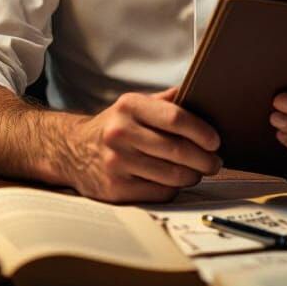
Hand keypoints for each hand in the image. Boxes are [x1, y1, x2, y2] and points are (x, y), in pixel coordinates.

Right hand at [63, 87, 221, 202]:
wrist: (71, 150)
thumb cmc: (113, 126)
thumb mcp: (133, 104)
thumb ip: (165, 100)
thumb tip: (200, 92)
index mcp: (129, 106)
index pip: (175, 118)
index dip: (201, 131)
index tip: (215, 140)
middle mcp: (120, 133)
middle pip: (177, 150)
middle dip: (204, 159)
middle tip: (215, 161)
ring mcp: (116, 163)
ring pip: (172, 175)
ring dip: (193, 175)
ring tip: (198, 171)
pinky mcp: (115, 189)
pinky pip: (160, 193)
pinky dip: (174, 188)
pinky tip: (175, 182)